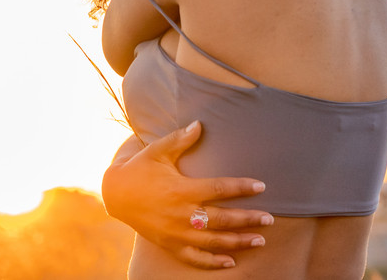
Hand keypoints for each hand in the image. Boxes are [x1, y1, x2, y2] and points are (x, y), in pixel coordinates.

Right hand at [102, 121, 272, 268]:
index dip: (241, 188)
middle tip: (270, 219)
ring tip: (260, 240)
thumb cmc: (140, 169)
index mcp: (181, 189)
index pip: (218, 189)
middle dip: (248, 220)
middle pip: (222, 219)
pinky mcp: (170, 245)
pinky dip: (213, 262)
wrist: (115, 194)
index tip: (261, 186)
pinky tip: (231, 261)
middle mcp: (181, 214)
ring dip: (238, 242)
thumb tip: (200, 124)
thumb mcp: (157, 151)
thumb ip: (180, 139)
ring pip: (213, 242)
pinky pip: (194, 258)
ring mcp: (176, 233)